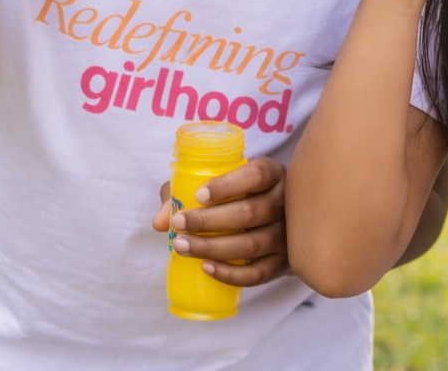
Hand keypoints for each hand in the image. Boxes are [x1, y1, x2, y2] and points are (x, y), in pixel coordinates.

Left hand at [151, 157, 288, 286]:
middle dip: (209, 221)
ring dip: (213, 248)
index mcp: (273, 173)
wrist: (279, 218)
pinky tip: (206, 268)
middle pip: (250, 212)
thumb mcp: (220, 182)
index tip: (198, 196)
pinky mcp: (284, 262)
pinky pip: (258, 274)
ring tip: (182, 246)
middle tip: (179, 224)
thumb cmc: (241, 194)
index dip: (227, 186)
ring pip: (251, 244)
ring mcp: (288, 235)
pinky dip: (231, 274)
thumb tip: (160, 222)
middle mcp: (286, 202)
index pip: (256, 175)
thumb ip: (185, 192)